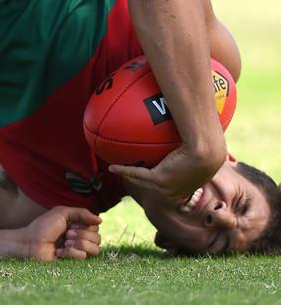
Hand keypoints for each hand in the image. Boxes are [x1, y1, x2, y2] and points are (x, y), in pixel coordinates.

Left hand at [18, 206, 101, 261]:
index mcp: (79, 225)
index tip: (71, 223)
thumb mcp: (62, 213)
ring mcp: (78, 251)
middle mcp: (81, 238)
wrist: (31, 243)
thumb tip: (101, 220)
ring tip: (65, 242)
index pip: (95, 226)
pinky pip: (83, 257)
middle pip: (98, 238)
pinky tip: (59, 252)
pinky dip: (70, 253)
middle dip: (82, 234)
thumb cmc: (44, 226)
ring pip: (94, 249)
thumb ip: (82, 213)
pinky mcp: (74, 262)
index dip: (85, 225)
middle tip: (67, 233)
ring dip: (79, 243)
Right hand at [110, 142, 226, 203]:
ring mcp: (167, 188)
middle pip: (158, 194)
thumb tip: (198, 127)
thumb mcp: (203, 146)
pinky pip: (137, 174)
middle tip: (136, 183)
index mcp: (190, 186)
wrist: (205, 152)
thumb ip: (199, 141)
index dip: (168, 187)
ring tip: (118, 172)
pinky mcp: (158, 181)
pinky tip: (112, 167)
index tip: (160, 177)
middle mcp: (177, 191)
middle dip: (148, 192)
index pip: (177, 191)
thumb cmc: (207, 145)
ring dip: (131, 180)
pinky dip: (124, 171)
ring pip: (144, 184)